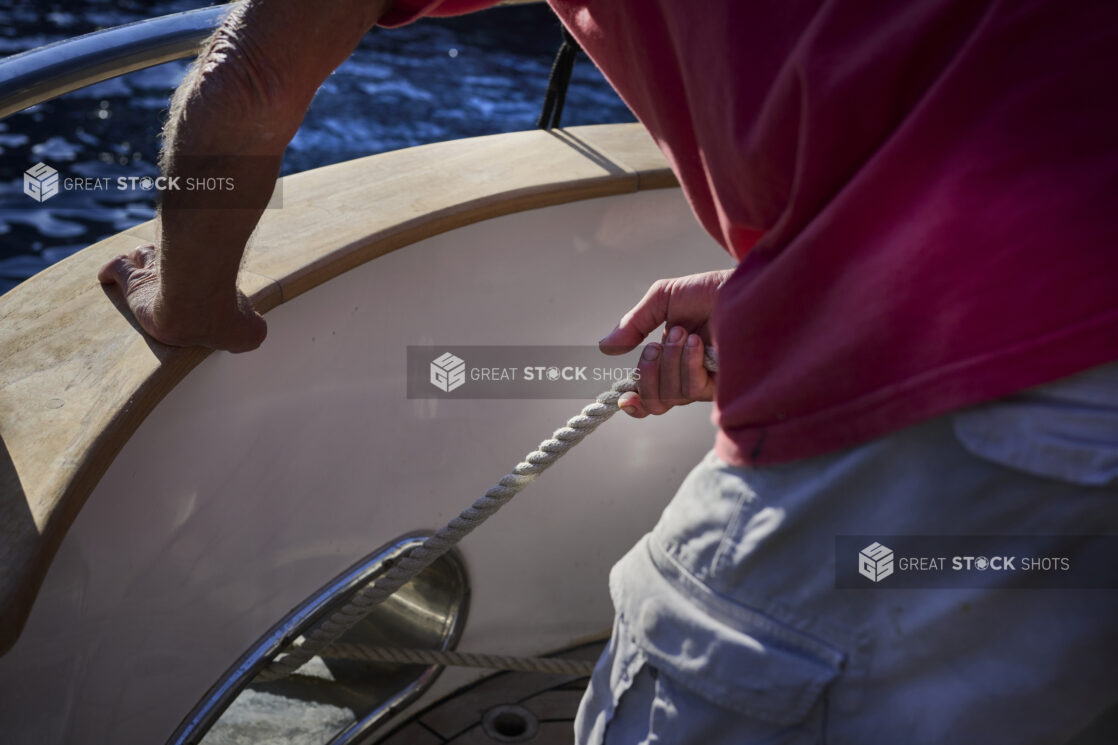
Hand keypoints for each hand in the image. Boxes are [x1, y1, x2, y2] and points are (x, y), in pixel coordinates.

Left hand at [98, 244, 266, 352]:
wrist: (195, 311)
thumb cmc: (223, 319)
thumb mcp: (249, 334)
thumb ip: (250, 333)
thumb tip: (250, 336)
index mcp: (208, 284)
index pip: (202, 274)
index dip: (198, 278)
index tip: (196, 287)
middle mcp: (183, 272)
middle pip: (171, 257)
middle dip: (165, 259)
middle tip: (160, 265)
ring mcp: (156, 274)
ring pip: (143, 256)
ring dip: (139, 260)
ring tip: (135, 265)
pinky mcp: (133, 283)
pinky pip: (115, 269)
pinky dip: (110, 271)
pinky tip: (105, 277)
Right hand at [599, 269, 731, 416]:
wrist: (744, 287)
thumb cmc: (709, 291)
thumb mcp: (664, 299)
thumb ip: (634, 323)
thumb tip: (605, 347)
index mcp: (671, 361)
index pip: (650, 395)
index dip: (635, 402)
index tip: (624, 397)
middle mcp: (688, 376)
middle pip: (656, 403)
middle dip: (646, 376)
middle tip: (653, 347)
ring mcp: (706, 382)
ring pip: (671, 395)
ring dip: (669, 361)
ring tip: (683, 333)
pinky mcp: (724, 385)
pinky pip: (693, 388)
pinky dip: (688, 364)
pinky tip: (698, 343)